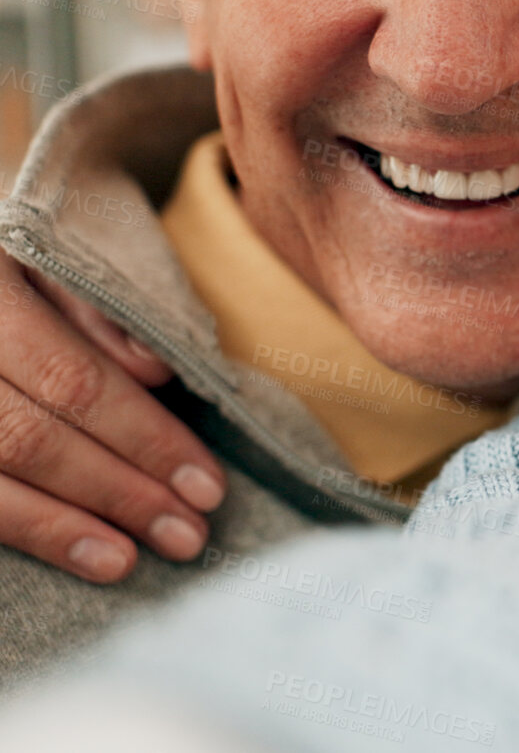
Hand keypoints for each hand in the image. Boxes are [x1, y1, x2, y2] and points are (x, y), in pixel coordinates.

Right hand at [0, 257, 224, 581]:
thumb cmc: (5, 252)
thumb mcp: (44, 250)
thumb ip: (95, 307)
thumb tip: (155, 372)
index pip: (72, 380)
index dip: (142, 437)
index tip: (206, 484)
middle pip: (30, 438)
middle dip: (118, 491)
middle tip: (188, 534)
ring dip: (65, 527)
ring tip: (133, 559)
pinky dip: (24, 530)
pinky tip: (76, 555)